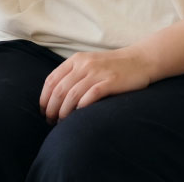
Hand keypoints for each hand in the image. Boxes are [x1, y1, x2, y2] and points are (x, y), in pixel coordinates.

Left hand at [39, 47, 154, 123]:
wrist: (140, 60)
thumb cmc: (112, 66)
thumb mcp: (89, 64)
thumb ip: (73, 75)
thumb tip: (54, 97)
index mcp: (76, 60)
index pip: (51, 80)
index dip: (44, 98)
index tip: (43, 111)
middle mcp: (84, 65)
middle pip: (59, 90)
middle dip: (51, 108)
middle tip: (50, 121)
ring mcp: (97, 73)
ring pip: (72, 95)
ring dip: (64, 112)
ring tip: (61, 122)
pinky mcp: (110, 82)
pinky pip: (90, 96)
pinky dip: (81, 108)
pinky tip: (77, 116)